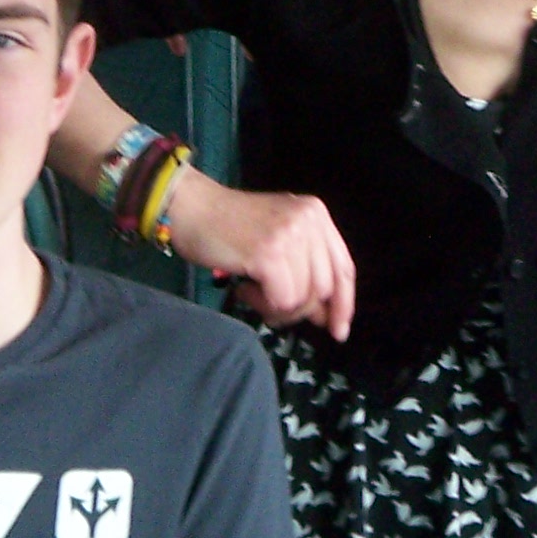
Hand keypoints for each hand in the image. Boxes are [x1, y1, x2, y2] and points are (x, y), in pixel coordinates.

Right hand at [163, 170, 355, 338]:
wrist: (192, 208)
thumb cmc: (229, 225)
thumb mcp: (279, 234)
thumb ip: (305, 266)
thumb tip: (325, 315)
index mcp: (316, 214)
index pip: (344, 267)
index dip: (344, 303)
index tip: (338, 329)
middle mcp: (309, 220)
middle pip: (325, 288)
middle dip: (302, 311)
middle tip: (273, 310)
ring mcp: (290, 236)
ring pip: (303, 298)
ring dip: (277, 308)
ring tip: (253, 293)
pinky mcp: (269, 254)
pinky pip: (282, 301)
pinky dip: (263, 305)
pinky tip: (244, 290)